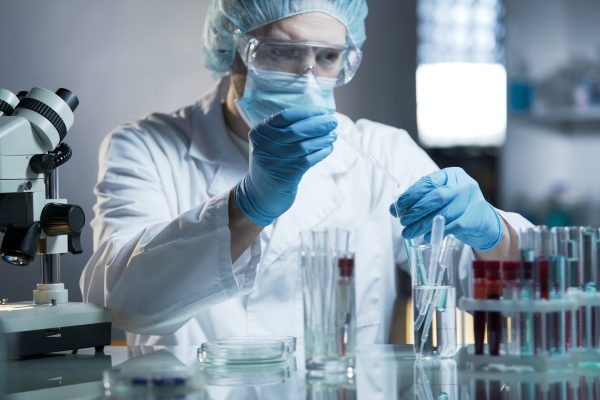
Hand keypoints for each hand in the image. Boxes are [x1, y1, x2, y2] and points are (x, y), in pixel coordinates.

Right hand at [235, 107, 336, 226]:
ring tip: (333, 136)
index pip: (286, 116)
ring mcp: (274, 161)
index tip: (322, 112)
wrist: (260, 195)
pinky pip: (308, 160)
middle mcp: (264, 146)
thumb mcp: (271, 144)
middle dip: (318, 124)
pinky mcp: (285, 175)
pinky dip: (321, 153)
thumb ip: (287, 130)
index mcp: (260, 133)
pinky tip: (328, 149)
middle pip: (296, 130)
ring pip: (304, 146)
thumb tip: (318, 118)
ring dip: (322, 139)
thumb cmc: (272, 164)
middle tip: (333, 122)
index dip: (307, 113)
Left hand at [389, 167, 502, 249]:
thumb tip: (393, 209)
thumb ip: (418, 200)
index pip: (428, 182)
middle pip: (436, 197)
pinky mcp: (476, 218)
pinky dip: (437, 232)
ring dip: (423, 224)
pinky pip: (452, 227)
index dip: (411, 195)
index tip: (398, 207)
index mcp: (451, 175)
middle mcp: (463, 184)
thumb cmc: (454, 206)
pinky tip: (426, 236)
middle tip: (403, 221)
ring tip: (409, 232)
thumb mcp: (437, 198)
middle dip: (416, 211)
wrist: (481, 220)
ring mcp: (472, 201)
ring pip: (443, 214)